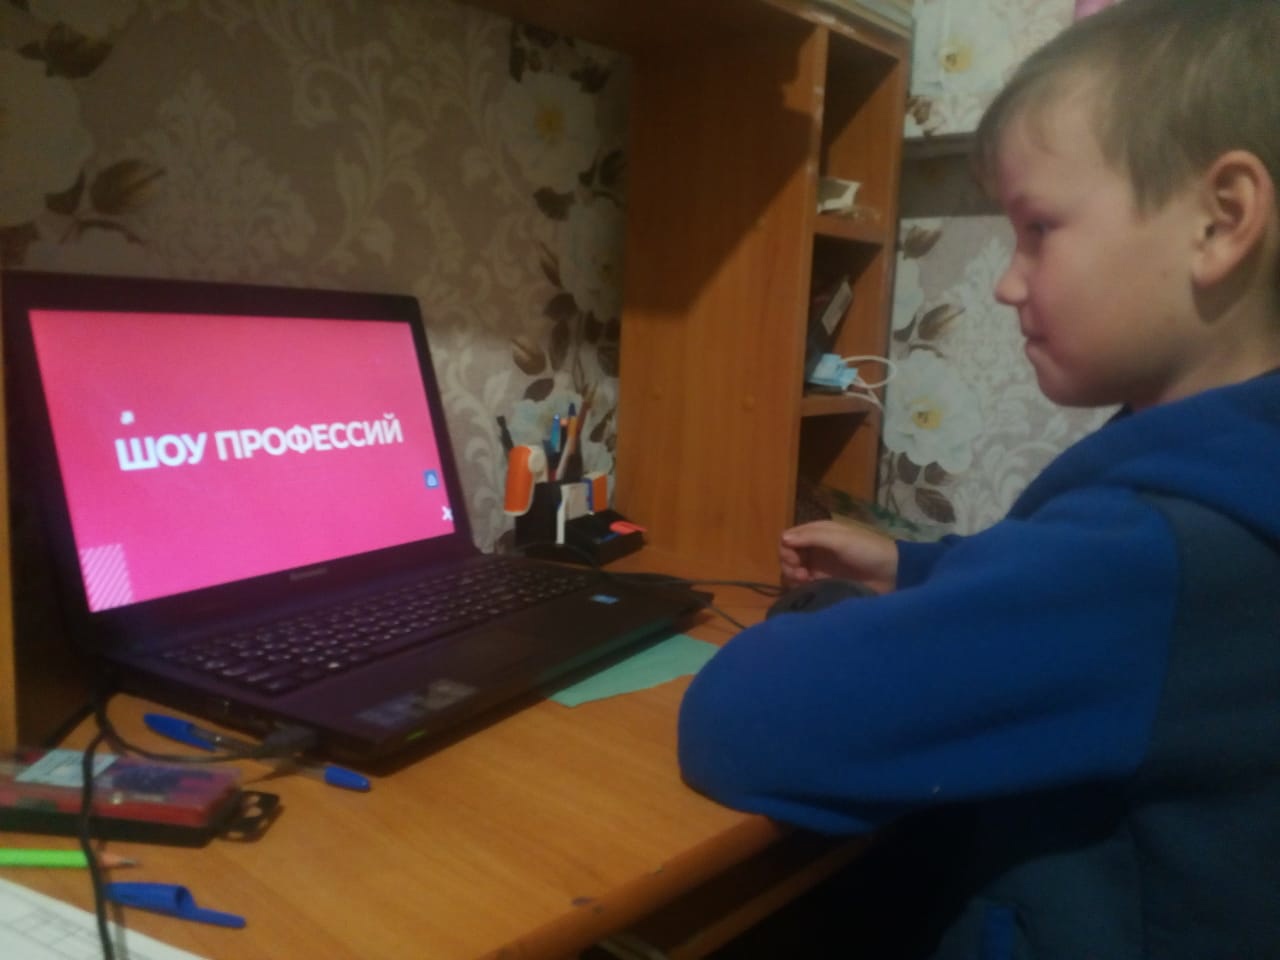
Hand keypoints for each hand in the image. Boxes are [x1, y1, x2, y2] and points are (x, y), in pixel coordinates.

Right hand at [778, 520, 897, 592]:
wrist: (891, 574)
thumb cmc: (866, 550)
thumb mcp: (839, 539)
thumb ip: (811, 537)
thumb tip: (783, 538)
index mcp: (818, 533)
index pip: (789, 538)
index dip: (787, 549)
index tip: (796, 560)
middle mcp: (815, 549)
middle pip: (788, 555)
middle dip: (788, 564)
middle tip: (801, 574)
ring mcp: (819, 568)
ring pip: (793, 571)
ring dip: (792, 576)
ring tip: (805, 582)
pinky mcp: (824, 584)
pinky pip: (803, 585)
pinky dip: (800, 587)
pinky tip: (808, 589)